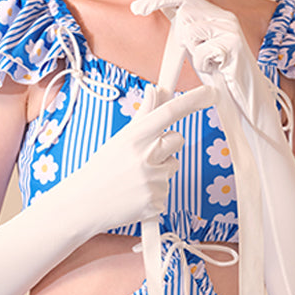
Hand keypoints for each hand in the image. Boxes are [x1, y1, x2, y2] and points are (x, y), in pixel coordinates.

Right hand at [60, 82, 215, 234]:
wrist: (83, 204)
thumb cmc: (101, 169)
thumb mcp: (119, 139)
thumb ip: (143, 115)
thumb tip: (155, 90)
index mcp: (134, 137)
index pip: (169, 113)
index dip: (193, 101)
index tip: (211, 93)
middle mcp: (145, 156)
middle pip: (178, 139)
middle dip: (168, 145)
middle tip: (144, 156)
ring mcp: (152, 180)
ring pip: (173, 166)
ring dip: (160, 171)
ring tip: (135, 179)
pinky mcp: (156, 202)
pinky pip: (167, 191)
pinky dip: (154, 194)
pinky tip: (135, 196)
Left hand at [132, 0, 277, 132]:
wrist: (246, 96)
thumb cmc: (221, 75)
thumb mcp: (198, 49)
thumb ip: (185, 32)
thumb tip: (167, 16)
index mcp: (215, 15)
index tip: (136, 8)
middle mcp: (224, 17)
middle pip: (184, 13)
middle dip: (182, 37)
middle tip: (199, 55)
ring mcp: (230, 29)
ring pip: (189, 32)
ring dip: (194, 54)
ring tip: (210, 64)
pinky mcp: (232, 44)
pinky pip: (200, 51)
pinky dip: (203, 65)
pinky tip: (217, 70)